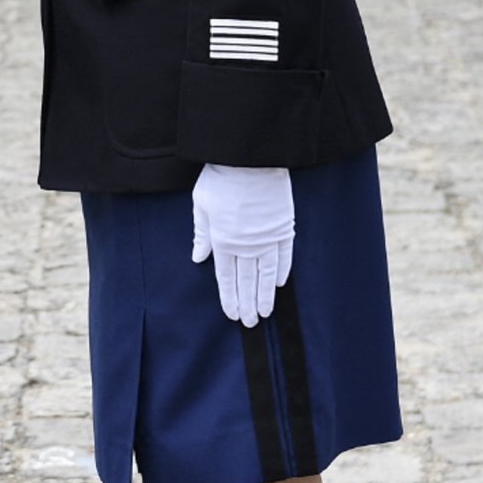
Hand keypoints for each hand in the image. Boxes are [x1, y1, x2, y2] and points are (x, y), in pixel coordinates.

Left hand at [190, 164, 294, 325]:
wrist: (250, 160)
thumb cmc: (220, 179)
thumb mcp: (202, 204)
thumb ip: (201, 233)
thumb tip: (198, 257)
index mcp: (223, 240)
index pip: (226, 276)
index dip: (228, 296)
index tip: (231, 313)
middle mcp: (246, 244)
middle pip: (247, 281)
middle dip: (246, 303)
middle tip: (248, 323)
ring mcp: (267, 238)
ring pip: (266, 274)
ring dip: (264, 295)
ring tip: (264, 313)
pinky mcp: (283, 227)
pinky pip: (284, 256)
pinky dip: (282, 271)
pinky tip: (279, 285)